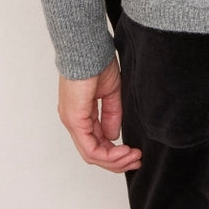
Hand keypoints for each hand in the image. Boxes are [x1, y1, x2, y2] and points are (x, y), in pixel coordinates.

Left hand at [57, 58, 141, 172]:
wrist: (87, 48)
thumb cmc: (95, 61)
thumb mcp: (109, 92)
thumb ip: (112, 114)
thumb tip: (113, 136)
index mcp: (80, 114)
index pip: (95, 143)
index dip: (115, 152)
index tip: (134, 152)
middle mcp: (73, 120)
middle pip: (93, 153)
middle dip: (117, 161)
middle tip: (136, 160)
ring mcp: (72, 121)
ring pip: (92, 154)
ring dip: (115, 160)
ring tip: (133, 157)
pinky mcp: (75, 120)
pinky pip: (90, 147)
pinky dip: (108, 154)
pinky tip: (123, 151)